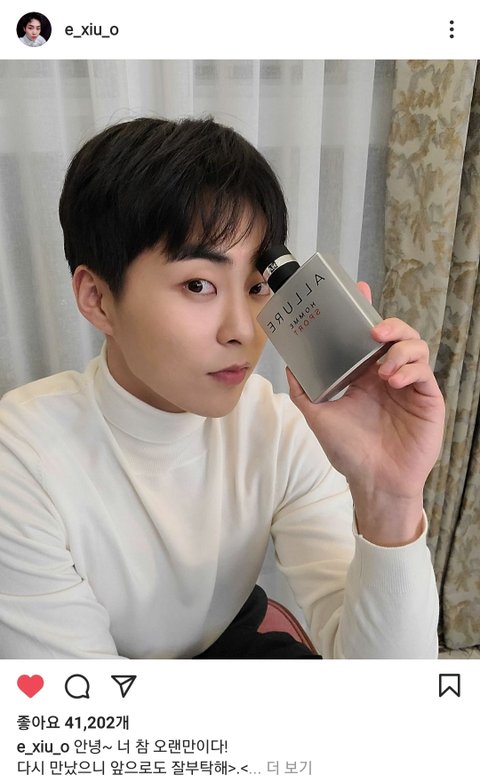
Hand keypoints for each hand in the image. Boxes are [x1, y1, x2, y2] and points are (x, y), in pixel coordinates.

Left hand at [286, 283, 444, 545]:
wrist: (374, 483)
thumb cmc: (349, 452)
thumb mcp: (319, 418)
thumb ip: (304, 392)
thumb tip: (289, 366)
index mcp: (364, 375)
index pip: (366, 336)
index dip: (364, 311)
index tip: (357, 290)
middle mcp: (387, 374)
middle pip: (395, 334)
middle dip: (387, 323)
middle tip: (373, 328)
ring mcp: (408, 385)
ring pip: (414, 346)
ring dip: (399, 348)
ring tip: (382, 366)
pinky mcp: (426, 398)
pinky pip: (424, 370)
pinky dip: (409, 368)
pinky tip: (393, 379)